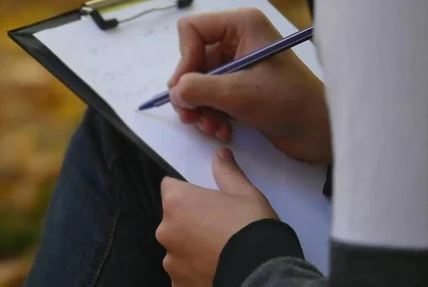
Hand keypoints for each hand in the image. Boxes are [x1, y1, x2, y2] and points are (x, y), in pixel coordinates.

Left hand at [156, 148, 276, 286]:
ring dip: (191, 247)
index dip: (187, 192)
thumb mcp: (244, 193)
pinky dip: (194, 270)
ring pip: (178, 247)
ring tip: (218, 252)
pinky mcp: (178, 283)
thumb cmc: (251, 226)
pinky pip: (183, 271)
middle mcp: (166, 230)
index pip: (170, 187)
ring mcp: (171, 260)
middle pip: (173, 219)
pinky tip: (214, 268)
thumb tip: (221, 155)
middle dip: (189, 221)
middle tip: (217, 227)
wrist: (261, 272)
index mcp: (177, 202)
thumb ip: (227, 173)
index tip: (204, 201)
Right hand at [168, 8, 330, 163]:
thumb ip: (199, 89)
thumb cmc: (287, 103)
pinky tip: (223, 131)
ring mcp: (237, 64)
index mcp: (240, 25)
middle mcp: (236, 40)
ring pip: (196, 82)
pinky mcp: (238, 87)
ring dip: (200, 109)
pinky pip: (209, 97)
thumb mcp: (238, 94)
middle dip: (190, 92)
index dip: (184, 59)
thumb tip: (174, 93)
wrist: (319, 132)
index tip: (187, 89)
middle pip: (191, 60)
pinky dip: (211, 115)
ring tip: (213, 128)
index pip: (191, 30)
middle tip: (192, 117)